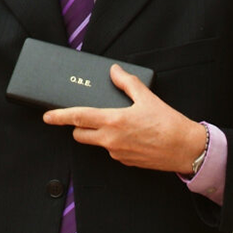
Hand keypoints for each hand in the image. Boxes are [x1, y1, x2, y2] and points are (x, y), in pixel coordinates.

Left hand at [43, 64, 207, 173]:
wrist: (185, 149)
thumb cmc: (168, 123)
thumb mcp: (147, 97)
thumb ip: (127, 82)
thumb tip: (114, 71)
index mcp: (113, 121)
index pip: (78, 118)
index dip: (59, 116)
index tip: (47, 116)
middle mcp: (111, 140)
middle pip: (80, 135)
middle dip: (77, 127)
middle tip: (85, 118)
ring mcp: (117, 153)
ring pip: (96, 143)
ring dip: (98, 135)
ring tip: (117, 124)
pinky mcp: (126, 162)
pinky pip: (112, 151)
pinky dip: (115, 143)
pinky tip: (131, 136)